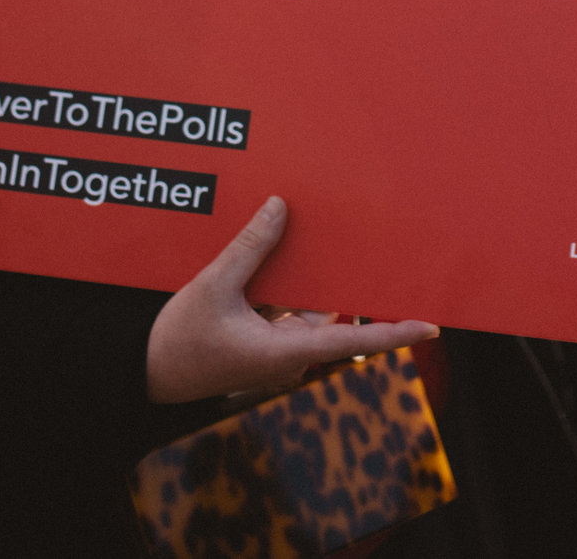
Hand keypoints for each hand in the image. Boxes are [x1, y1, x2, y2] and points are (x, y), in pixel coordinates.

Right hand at [145, 197, 437, 404]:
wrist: (145, 371)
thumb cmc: (179, 340)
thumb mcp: (214, 286)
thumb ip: (251, 247)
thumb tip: (282, 207)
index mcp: (287, 351)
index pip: (355, 341)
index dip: (395, 332)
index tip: (431, 323)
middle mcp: (290, 351)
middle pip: (338, 317)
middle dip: (361, 288)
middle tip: (395, 257)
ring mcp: (275, 345)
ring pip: (310, 307)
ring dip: (322, 279)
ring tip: (342, 236)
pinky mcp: (259, 336)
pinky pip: (287, 305)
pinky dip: (292, 281)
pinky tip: (290, 245)